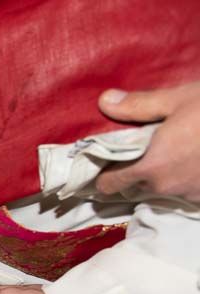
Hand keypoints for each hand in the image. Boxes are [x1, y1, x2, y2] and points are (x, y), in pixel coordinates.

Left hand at [96, 81, 199, 202]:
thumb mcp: (178, 99)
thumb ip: (138, 105)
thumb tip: (104, 101)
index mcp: (150, 167)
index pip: (111, 184)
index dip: (104, 175)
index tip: (103, 165)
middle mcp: (166, 187)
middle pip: (135, 188)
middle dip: (132, 174)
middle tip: (137, 153)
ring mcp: (190, 194)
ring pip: (162, 190)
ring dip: (161, 177)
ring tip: (171, 153)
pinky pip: (186, 192)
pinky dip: (185, 179)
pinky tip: (193, 160)